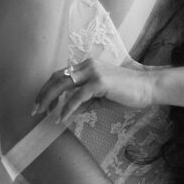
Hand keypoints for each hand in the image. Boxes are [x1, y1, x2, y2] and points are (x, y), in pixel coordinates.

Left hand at [33, 58, 155, 122]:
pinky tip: (62, 118)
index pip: (60, 75)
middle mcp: (87, 65)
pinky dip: (67, 108)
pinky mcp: (100, 82)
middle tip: (35, 110)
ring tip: (43, 113)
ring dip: (50, 100)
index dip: (48, 89)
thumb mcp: (102, 97)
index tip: (41, 104)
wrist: (148, 88)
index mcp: (87, 66)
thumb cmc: (128, 93)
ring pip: (63, 84)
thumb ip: (86, 101)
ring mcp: (93, 72)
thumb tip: (71, 110)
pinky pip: (78, 97)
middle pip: (56, 78)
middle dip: (43, 94)